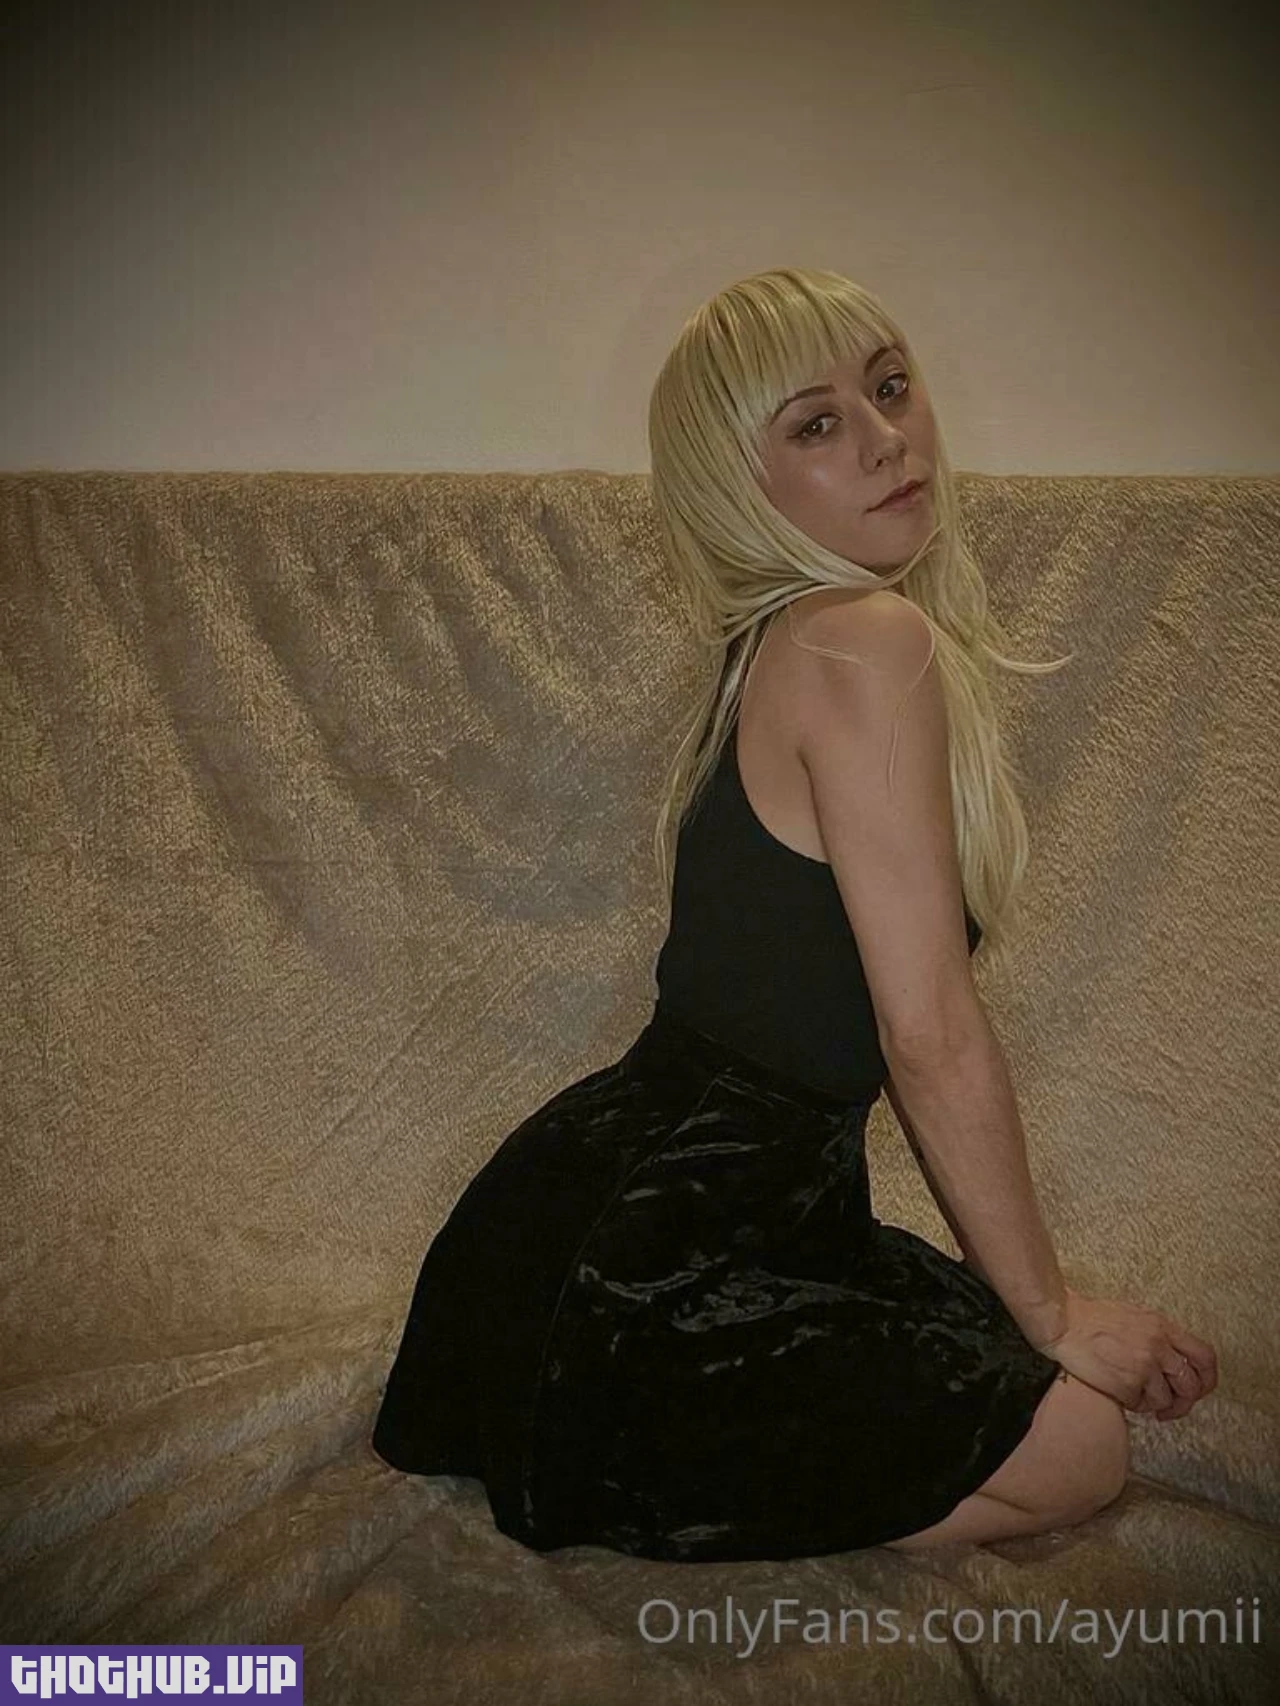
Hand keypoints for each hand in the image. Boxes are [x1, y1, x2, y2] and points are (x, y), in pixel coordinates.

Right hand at [1034, 1289, 1217, 1420]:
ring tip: (1137, 1396)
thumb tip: (1173, 1356)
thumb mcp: (1134, 1316)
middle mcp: (1157, 1347)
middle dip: (1184, 1401)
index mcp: (1162, 1327)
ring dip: (1153, 1403)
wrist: (1063, 1323)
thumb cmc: (1090, 1318)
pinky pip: (1140, 1405)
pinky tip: (1120, 1393)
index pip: (1204, 1356)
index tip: (1200, 1388)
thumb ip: (1158, 1334)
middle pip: (1191, 1385)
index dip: (1208, 1378)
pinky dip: (1132, 1404)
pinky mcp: (1126, 1384)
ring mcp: (1143, 1367)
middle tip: (1172, 1406)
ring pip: (1166, 1400)